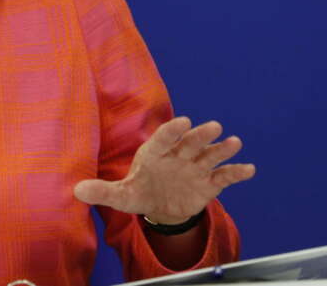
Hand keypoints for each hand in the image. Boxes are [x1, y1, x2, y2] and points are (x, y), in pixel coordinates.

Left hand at [73, 117, 254, 224]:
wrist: (161, 206)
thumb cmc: (139, 192)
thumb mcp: (120, 195)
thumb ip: (102, 191)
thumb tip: (76, 191)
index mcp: (155, 153)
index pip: (163, 139)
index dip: (172, 130)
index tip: (183, 121)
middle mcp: (177, 156)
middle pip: (190, 143)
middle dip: (200, 135)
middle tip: (213, 126)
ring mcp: (194, 168)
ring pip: (209, 155)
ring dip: (221, 149)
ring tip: (234, 142)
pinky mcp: (208, 183)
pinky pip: (224, 176)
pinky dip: (236, 172)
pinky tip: (249, 169)